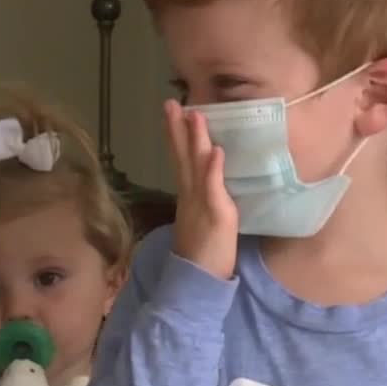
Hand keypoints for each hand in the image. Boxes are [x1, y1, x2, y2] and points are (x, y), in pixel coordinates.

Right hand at [164, 100, 238, 278]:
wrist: (196, 283)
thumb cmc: (202, 255)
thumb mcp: (199, 222)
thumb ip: (201, 200)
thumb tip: (204, 183)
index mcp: (188, 196)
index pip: (181, 160)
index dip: (176, 136)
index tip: (173, 112)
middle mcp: (190, 196)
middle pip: (182, 157)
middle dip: (177, 129)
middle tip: (170, 102)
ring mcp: (201, 204)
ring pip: (196, 166)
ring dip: (195, 139)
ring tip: (194, 113)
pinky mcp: (215, 215)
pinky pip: (213, 189)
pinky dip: (213, 169)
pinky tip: (215, 150)